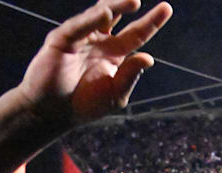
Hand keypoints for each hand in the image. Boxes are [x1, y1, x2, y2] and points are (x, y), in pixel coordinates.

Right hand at [16, 0, 172, 126]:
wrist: (55, 113)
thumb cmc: (85, 104)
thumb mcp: (115, 94)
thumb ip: (130, 76)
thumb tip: (148, 58)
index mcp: (115, 53)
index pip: (137, 33)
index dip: (151, 21)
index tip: (166, 8)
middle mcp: (99, 41)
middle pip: (118, 16)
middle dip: (128, 4)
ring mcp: (81, 38)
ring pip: (99, 16)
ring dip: (115, 6)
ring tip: (133, 1)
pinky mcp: (62, 40)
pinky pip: (78, 27)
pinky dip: (90, 20)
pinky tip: (105, 13)